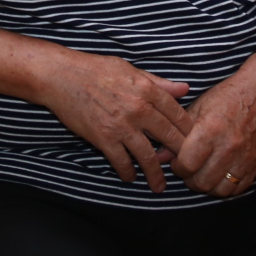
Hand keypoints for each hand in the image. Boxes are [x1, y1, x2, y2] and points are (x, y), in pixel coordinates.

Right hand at [35, 52, 192, 193]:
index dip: (189, 132)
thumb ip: (158, 82)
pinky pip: (122, 162)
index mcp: (147, 89)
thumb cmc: (95, 69)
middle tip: (185, 168)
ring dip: (155, 175)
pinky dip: (128, 173)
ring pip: (147, 156)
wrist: (61, 76)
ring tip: (159, 186)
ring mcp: (121, 125)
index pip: (178, 115)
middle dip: (180, 156)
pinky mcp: (103, 138)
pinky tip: (130, 177)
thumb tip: (185, 88)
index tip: (194, 143)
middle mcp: (138, 108)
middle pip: (169, 138)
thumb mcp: (130, 70)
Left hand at [170, 56, 255, 196]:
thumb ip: (177, 133)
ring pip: (219, 190)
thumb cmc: (226, 97)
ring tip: (203, 172)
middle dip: (190, 178)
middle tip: (188, 168)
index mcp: (210, 130)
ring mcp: (245, 158)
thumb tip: (160, 156)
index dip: (177, 166)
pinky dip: (226, 187)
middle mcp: (228, 147)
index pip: (187, 164)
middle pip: (202, 182)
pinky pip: (238, 189)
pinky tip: (219, 175)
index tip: (177, 159)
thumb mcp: (197, 107)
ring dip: (207, 185)